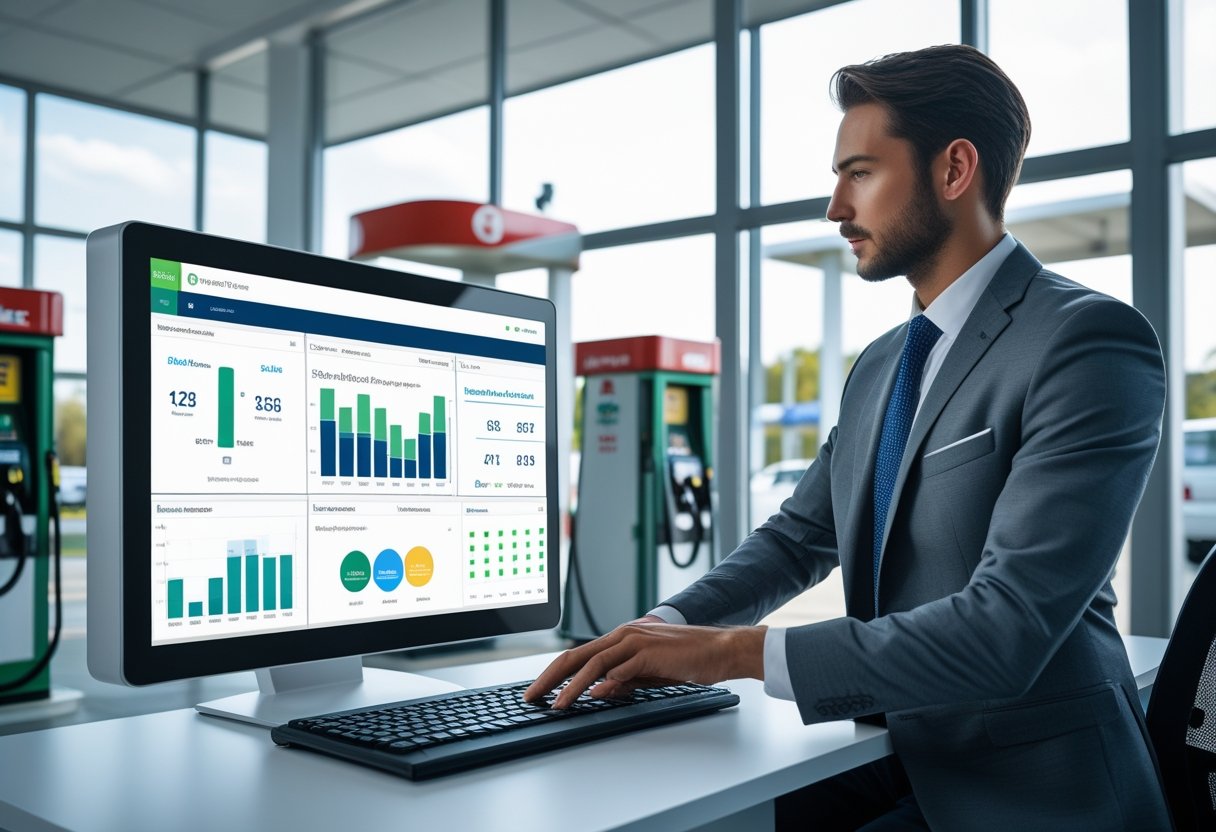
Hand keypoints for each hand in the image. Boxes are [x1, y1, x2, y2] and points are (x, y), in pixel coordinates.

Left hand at [524, 619, 765, 708]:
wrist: (719, 650)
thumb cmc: (687, 660)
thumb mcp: (648, 673)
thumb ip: (624, 679)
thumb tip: (599, 693)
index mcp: (620, 639)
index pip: (577, 655)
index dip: (553, 673)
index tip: (538, 690)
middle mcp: (623, 635)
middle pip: (575, 656)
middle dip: (549, 677)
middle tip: (530, 696)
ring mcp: (635, 641)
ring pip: (593, 663)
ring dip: (571, 686)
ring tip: (557, 704)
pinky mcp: (650, 653)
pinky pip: (620, 669)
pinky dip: (604, 683)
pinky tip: (592, 697)